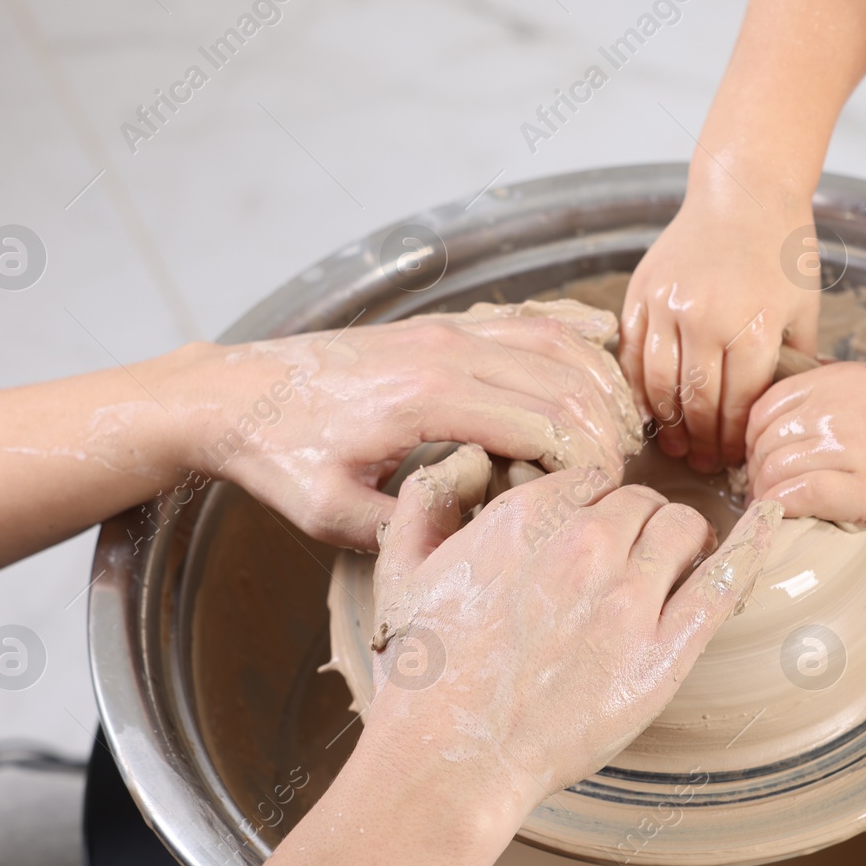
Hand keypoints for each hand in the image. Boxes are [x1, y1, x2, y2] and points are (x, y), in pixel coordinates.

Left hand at [164, 305, 642, 549]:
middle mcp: (446, 351)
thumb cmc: (282, 454)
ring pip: (557, 340)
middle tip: (624, 474)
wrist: (237, 395)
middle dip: (609, 428)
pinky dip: (574, 329)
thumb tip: (476, 549)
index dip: (588, 462)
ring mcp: (447, 330)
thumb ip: (408, 532)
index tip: (602, 499)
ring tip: (628, 425)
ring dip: (602, 380)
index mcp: (426, 399)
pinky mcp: (444, 325)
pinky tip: (605, 345)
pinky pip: (528, 316)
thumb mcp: (333, 515)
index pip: (544, 422)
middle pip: (566, 379)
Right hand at [367, 445, 782, 816]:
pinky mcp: (662, 656)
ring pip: (682, 529)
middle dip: (635, 520)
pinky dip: (753, 545)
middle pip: (639, 500)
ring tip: (671, 563)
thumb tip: (464, 459)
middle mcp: (581, 547)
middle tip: (624, 556)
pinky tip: (772, 520)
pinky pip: (724, 583)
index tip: (589, 527)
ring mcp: (628, 602)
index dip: (591, 502)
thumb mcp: (402, 568)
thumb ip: (428, 500)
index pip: (591, 476)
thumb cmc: (425, 674)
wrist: (448, 760)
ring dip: (680, 538)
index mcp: (524, 519)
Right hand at [619, 190, 819, 471]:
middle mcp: (706, 319)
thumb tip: (783, 414)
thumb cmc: (782, 250)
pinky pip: (631, 354)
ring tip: (674, 444)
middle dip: (700, 440)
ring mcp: (668, 305)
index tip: (733, 457)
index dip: (733, 439)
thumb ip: (794, 363)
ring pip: (657, 384)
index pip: (737, 404)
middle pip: (696, 401)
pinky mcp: (641, 293)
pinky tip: (649, 409)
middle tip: (702, 462)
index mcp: (753, 327)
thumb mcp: (804, 309)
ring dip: (666, 422)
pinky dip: (637, 387)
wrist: (744, 193)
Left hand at [746, 361, 865, 526]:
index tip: (760, 458)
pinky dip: (778, 509)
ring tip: (772, 509)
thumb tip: (793, 413)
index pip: (764, 409)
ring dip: (764, 495)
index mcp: (833, 382)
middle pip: (764, 443)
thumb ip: (831, 393)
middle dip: (755, 471)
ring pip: (774, 470)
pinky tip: (779, 518)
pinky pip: (796, 495)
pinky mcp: (863, 488)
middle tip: (763, 491)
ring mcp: (847, 448)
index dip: (753, 439)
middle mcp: (833, 409)